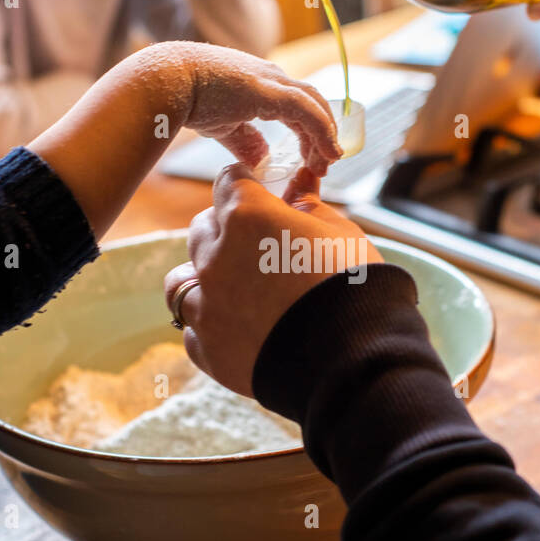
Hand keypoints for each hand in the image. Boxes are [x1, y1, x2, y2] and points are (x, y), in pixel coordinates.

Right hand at [145, 39, 340, 173]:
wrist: (168, 81)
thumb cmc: (189, 98)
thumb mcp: (224, 125)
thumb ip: (244, 141)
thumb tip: (259, 160)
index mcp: (263, 85)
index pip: (301, 106)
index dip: (312, 132)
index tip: (314, 158)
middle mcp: (273, 77)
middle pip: (314, 103)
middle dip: (324, 134)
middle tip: (326, 163)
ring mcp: (272, 81)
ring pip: (315, 106)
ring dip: (326, 135)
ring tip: (328, 162)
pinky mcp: (269, 90)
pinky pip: (307, 111)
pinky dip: (322, 131)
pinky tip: (327, 152)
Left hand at [164, 163, 383, 394]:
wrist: (357, 359)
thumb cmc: (356, 288)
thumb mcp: (339, 234)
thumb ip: (309, 205)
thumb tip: (301, 181)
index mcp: (247, 217)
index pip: (228, 181)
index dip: (246, 186)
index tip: (258, 195)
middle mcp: (215, 257)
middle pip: (203, 228)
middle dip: (226, 230)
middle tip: (258, 247)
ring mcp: (205, 305)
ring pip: (182, 280)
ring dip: (203, 278)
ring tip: (235, 291)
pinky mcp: (207, 348)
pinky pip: (194, 330)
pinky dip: (210, 326)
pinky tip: (238, 330)